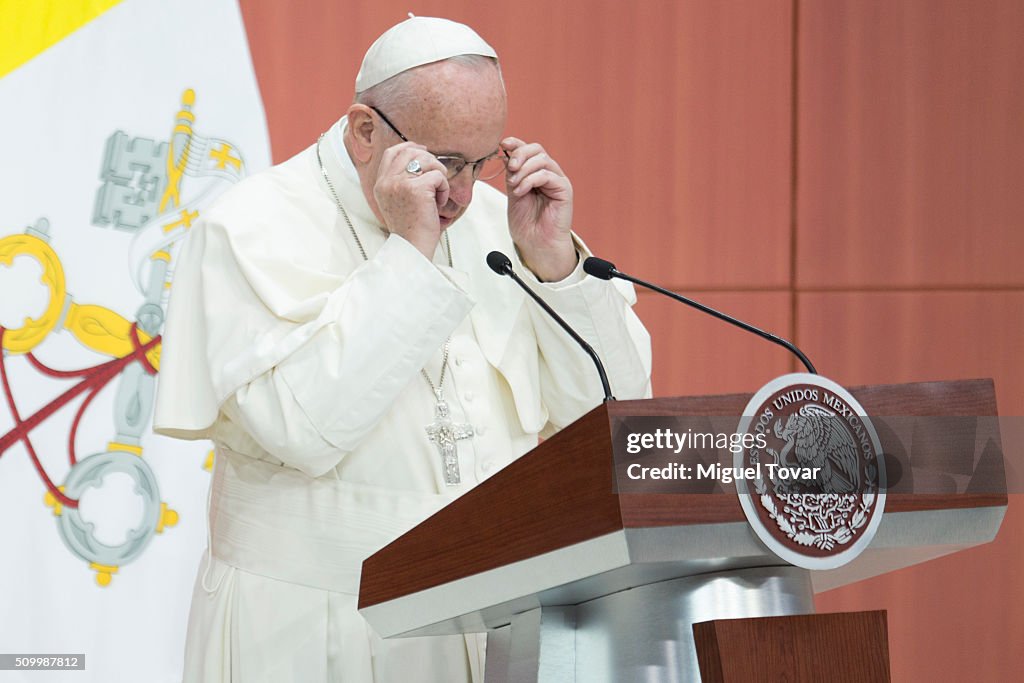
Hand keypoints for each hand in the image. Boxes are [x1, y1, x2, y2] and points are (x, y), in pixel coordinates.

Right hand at [372, 142, 449, 258]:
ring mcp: (400, 183)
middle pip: (412, 152)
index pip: (392, 152)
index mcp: (380, 184)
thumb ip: (400, 180)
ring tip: (437, 194)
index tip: (424, 153)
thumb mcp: (397, 201)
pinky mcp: (416, 189)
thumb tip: (419, 155)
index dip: (410, 148)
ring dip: (439, 175)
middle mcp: (387, 181)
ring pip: (427, 160)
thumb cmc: (410, 228)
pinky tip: (439, 203)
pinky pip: (438, 176)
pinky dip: (444, 189)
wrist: (412, 247)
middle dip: (430, 161)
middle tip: (437, 178)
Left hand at [502, 137, 577, 280]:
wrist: (536, 244)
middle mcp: (549, 174)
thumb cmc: (526, 223)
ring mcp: (557, 181)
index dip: (516, 143)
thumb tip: (507, 155)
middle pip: (537, 149)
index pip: (528, 149)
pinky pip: (547, 175)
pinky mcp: (564, 190)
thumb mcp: (513, 192)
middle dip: (520, 154)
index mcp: (536, 173)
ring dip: (523, 170)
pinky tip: (521, 191)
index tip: (502, 144)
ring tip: (514, 186)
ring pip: (542, 160)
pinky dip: (530, 180)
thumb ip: (512, 174)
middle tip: (510, 168)